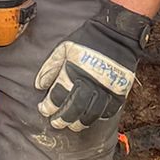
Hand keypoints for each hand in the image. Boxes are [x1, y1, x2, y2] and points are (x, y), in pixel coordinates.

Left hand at [34, 1, 150, 131]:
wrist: (116, 33)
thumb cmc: (87, 40)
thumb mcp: (64, 48)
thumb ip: (50, 67)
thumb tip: (39, 86)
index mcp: (73, 71)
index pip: (58, 95)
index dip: (49, 106)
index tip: (44, 110)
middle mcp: (89, 82)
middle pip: (73, 108)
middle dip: (62, 119)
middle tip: (56, 123)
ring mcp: (106, 88)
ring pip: (91, 113)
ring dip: (80, 122)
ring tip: (73, 125)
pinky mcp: (120, 90)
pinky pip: (109, 110)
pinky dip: (99, 117)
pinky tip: (92, 117)